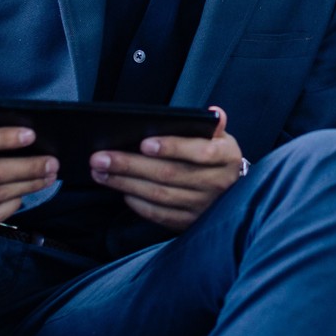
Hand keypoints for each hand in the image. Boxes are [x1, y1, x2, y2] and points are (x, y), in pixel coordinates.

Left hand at [90, 106, 245, 232]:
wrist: (233, 194)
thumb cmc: (218, 159)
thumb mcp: (222, 138)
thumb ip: (214, 125)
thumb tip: (214, 112)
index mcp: (226, 157)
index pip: (200, 152)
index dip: (172, 147)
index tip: (144, 143)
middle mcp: (216, 183)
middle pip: (170, 174)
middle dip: (131, 165)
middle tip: (101, 157)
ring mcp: (202, 206)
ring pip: (160, 195)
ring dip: (126, 183)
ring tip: (101, 172)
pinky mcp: (190, 223)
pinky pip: (160, 214)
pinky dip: (138, 203)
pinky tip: (121, 191)